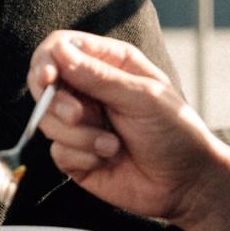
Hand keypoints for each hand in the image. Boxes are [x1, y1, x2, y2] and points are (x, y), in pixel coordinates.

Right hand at [29, 32, 229, 230]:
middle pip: (43, 82)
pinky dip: (81, 155)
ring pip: (47, 119)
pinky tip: (107, 158)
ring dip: (78, 135)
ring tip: (111, 145)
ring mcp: (81, 122)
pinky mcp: (76, 154)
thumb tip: (59, 52)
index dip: (46, 60)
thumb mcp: (142, 97)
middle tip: (77, 116)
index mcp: (109, 63)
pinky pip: (57, 150)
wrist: (186, 183)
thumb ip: (99, 77)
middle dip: (54, 101)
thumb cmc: (175, 131)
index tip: (47, 79)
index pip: (61, 47)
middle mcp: (90, 89)